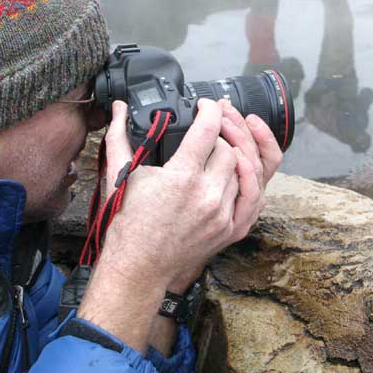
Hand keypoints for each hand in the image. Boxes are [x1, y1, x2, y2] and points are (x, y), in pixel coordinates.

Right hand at [101, 98, 263, 285]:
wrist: (138, 266)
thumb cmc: (128, 223)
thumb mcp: (120, 175)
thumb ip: (119, 136)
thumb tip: (117, 107)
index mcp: (181, 178)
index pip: (208, 129)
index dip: (209, 110)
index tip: (205, 106)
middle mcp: (207, 195)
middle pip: (229, 148)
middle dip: (220, 135)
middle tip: (210, 131)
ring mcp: (223, 214)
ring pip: (245, 170)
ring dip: (235, 156)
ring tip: (223, 148)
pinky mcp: (232, 229)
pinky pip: (255, 196)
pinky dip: (250, 179)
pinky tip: (239, 170)